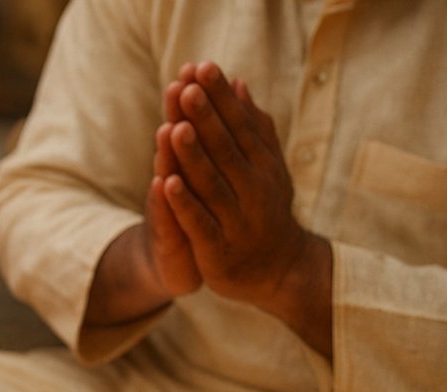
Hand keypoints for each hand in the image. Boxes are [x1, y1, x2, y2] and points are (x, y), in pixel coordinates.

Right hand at [143, 70, 200, 298]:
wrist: (176, 265)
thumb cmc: (199, 214)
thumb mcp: (210, 174)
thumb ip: (218, 134)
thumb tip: (233, 90)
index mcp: (190, 164)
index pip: (191, 124)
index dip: (193, 99)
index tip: (196, 67)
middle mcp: (174, 179)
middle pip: (174, 142)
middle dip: (178, 115)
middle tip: (179, 86)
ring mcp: (167, 207)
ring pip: (166, 175)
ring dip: (167, 153)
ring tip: (169, 129)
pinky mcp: (166, 236)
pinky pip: (165, 216)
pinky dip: (164, 200)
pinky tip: (160, 184)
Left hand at [161, 62, 314, 309]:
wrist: (280, 269)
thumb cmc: (265, 209)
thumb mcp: (265, 166)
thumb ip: (253, 127)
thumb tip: (240, 83)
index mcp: (262, 166)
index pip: (240, 125)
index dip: (221, 98)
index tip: (203, 68)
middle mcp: (253, 189)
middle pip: (226, 150)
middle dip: (206, 119)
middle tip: (187, 88)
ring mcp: (236, 220)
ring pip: (212, 185)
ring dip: (193, 157)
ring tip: (175, 129)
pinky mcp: (218, 249)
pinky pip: (200, 223)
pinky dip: (184, 204)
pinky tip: (166, 184)